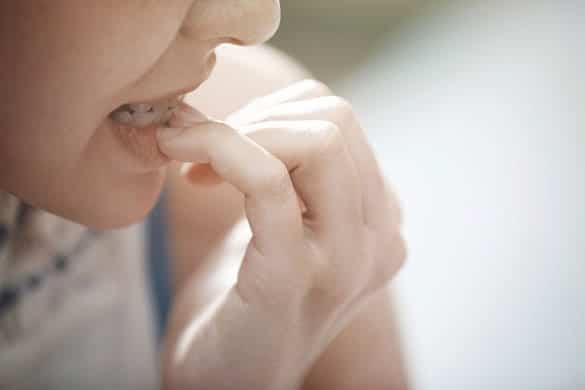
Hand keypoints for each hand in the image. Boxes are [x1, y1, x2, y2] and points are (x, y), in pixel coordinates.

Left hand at [157, 80, 405, 389]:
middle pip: (335, 119)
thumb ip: (290, 171)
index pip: (339, 120)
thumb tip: (243, 107)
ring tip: (195, 168)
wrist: (227, 383)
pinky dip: (222, 152)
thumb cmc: (246, 302)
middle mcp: (381, 240)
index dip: (271, 114)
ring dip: (235, 133)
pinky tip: (185, 167)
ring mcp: (346, 262)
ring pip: (316, 140)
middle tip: (202, 152)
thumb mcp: (283, 225)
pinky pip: (269, 182)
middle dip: (255, 118)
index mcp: (380, 221)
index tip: (219, 143)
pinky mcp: (295, 279)